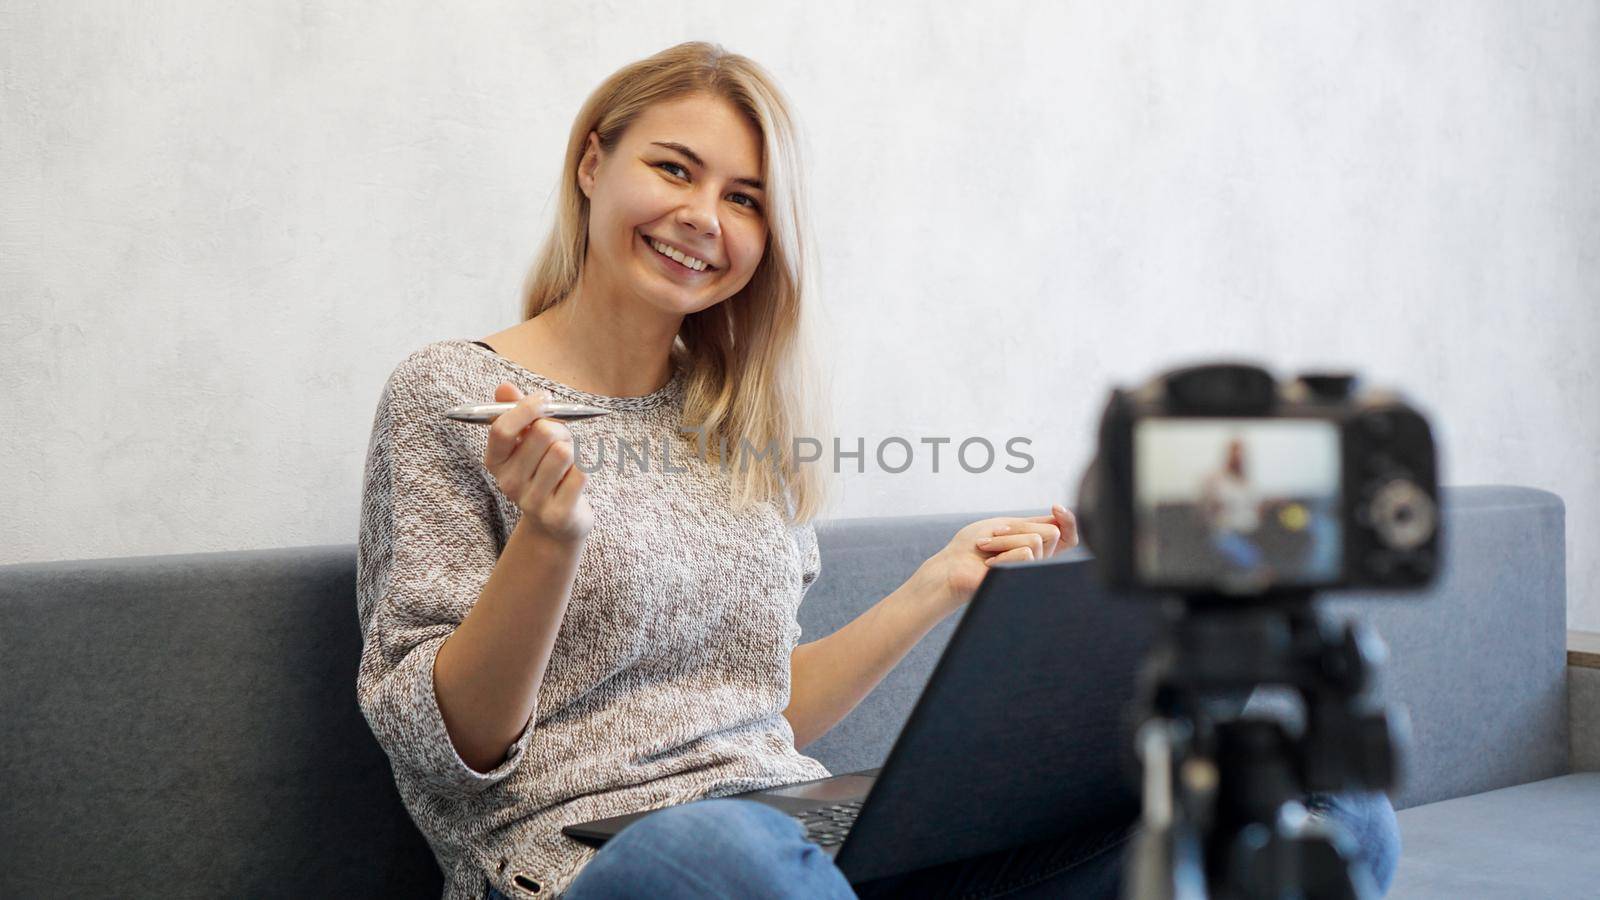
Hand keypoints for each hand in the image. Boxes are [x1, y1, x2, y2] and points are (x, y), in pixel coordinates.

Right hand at [482, 382, 592, 544]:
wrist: (556, 524)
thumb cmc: (544, 472)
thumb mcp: (527, 443)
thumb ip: (516, 414)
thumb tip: (504, 387)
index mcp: (495, 461)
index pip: (502, 429)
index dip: (526, 408)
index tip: (545, 399)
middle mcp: (508, 483)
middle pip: (542, 433)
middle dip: (561, 429)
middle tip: (563, 439)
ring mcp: (531, 501)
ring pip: (563, 451)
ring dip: (574, 451)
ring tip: (568, 464)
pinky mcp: (557, 514)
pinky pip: (581, 473)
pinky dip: (585, 470)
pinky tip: (575, 482)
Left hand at [914, 503, 1078, 619]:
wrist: (951, 567)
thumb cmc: (972, 547)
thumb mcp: (1005, 526)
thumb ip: (1033, 524)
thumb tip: (1060, 517)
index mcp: (1035, 547)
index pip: (1069, 537)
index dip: (1070, 521)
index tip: (1055, 506)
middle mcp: (1038, 561)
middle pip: (1052, 532)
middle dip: (1019, 527)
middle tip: (992, 534)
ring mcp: (1031, 572)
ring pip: (1037, 541)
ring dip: (1004, 539)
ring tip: (986, 547)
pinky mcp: (1022, 580)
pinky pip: (1026, 553)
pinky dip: (1002, 551)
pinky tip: (989, 564)